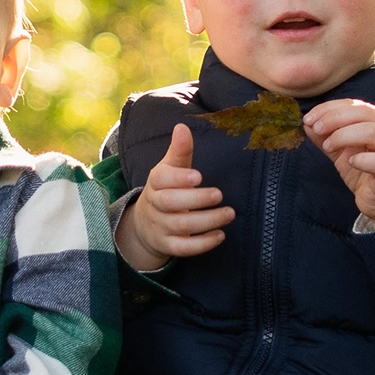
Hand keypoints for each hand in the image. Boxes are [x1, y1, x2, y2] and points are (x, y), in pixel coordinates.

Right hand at [116, 123, 233, 271]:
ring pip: (181, 226)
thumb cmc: (166, 190)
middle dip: (197, 200)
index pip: (161, 179)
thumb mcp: (169, 169)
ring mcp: (160, 227)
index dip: (178, 178)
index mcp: (155, 183)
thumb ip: (179, 151)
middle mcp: (155, 205)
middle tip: (220, 195)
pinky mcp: (168, 246)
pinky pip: (183, 248)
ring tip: (229, 214)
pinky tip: (220, 235)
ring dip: (207, 221)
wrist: (146, 224)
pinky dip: (202, 244)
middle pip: (171, 204)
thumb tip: (182, 126)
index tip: (198, 176)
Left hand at [302, 99, 374, 228]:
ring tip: (328, 146)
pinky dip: (362, 159)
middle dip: (335, 118)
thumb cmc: (366, 174)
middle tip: (316, 128)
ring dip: (344, 136)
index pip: (355, 104)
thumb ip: (327, 137)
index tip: (309, 118)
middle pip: (364, 113)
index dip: (330, 108)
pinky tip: (350, 162)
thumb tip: (307, 124)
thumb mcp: (341, 153)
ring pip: (373, 132)